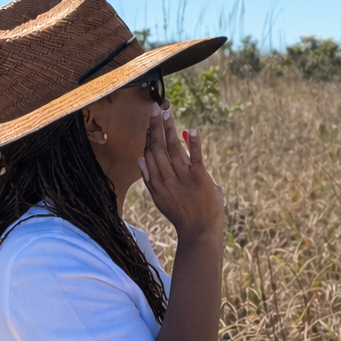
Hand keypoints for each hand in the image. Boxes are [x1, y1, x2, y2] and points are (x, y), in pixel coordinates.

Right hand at [137, 104, 224, 241]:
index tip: (149, 120)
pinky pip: (197, 158)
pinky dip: (195, 144)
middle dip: (156, 126)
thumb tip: (140, 159)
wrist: (199, 233)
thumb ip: (151, 179)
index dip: (149, 135)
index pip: (150, 154)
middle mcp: (168, 178)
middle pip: (159, 147)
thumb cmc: (183, 215)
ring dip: (170, 129)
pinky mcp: (201, 179)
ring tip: (167, 112)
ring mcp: (184, 178)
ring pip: (174, 149)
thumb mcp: (160, 198)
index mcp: (158, 182)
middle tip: (155, 107)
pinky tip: (192, 130)